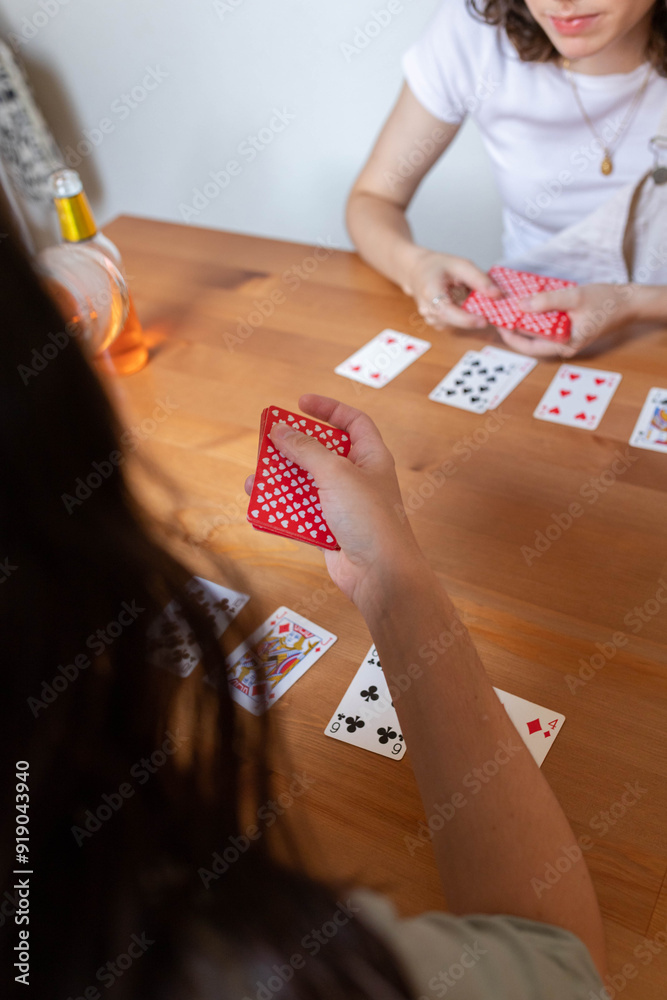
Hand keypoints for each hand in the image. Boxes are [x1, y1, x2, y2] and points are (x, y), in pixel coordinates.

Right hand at [244, 394, 429, 610]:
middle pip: (321, 454)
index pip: (352, 422)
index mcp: (371, 457)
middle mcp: (358, 479)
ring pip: (305, 487)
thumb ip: (306, 449)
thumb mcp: (336, 473)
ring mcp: (343, 506)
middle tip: (268, 445)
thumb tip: (280, 431)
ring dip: (280, 484)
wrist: (381, 574)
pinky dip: (282, 513)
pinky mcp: (330, 531)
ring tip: (256, 482)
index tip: (300, 403)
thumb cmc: (370, 519)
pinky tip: (263, 511)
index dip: (329, 409)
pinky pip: (300, 516)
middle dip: (292, 450)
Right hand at [403, 248, 500, 330]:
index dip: (466, 319)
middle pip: (454, 321)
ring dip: (471, 317)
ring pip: (456, 325)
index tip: (484, 320)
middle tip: (492, 313)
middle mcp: (428, 310)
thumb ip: (479, 279)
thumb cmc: (437, 266)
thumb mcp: (460, 265)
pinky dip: (466, 318)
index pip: (447, 312)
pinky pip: (456, 324)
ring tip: (479, 305)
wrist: (417, 272)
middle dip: (474, 318)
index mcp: (430, 293)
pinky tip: (469, 306)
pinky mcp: (438, 323)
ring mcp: (431, 319)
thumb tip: (498, 295)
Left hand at [496, 283, 634, 357]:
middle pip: (529, 342)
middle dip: (512, 329)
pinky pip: (545, 328)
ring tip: (508, 309)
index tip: (497, 321)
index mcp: (564, 346)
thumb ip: (548, 301)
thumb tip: (520, 306)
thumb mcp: (575, 297)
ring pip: (536, 335)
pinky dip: (534, 319)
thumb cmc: (606, 301)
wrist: (628, 302)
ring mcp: (565, 341)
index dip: (510, 335)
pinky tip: (526, 306)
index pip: (529, 346)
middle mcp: (562, 348)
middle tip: (498, 314)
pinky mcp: (567, 332)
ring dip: (522, 323)